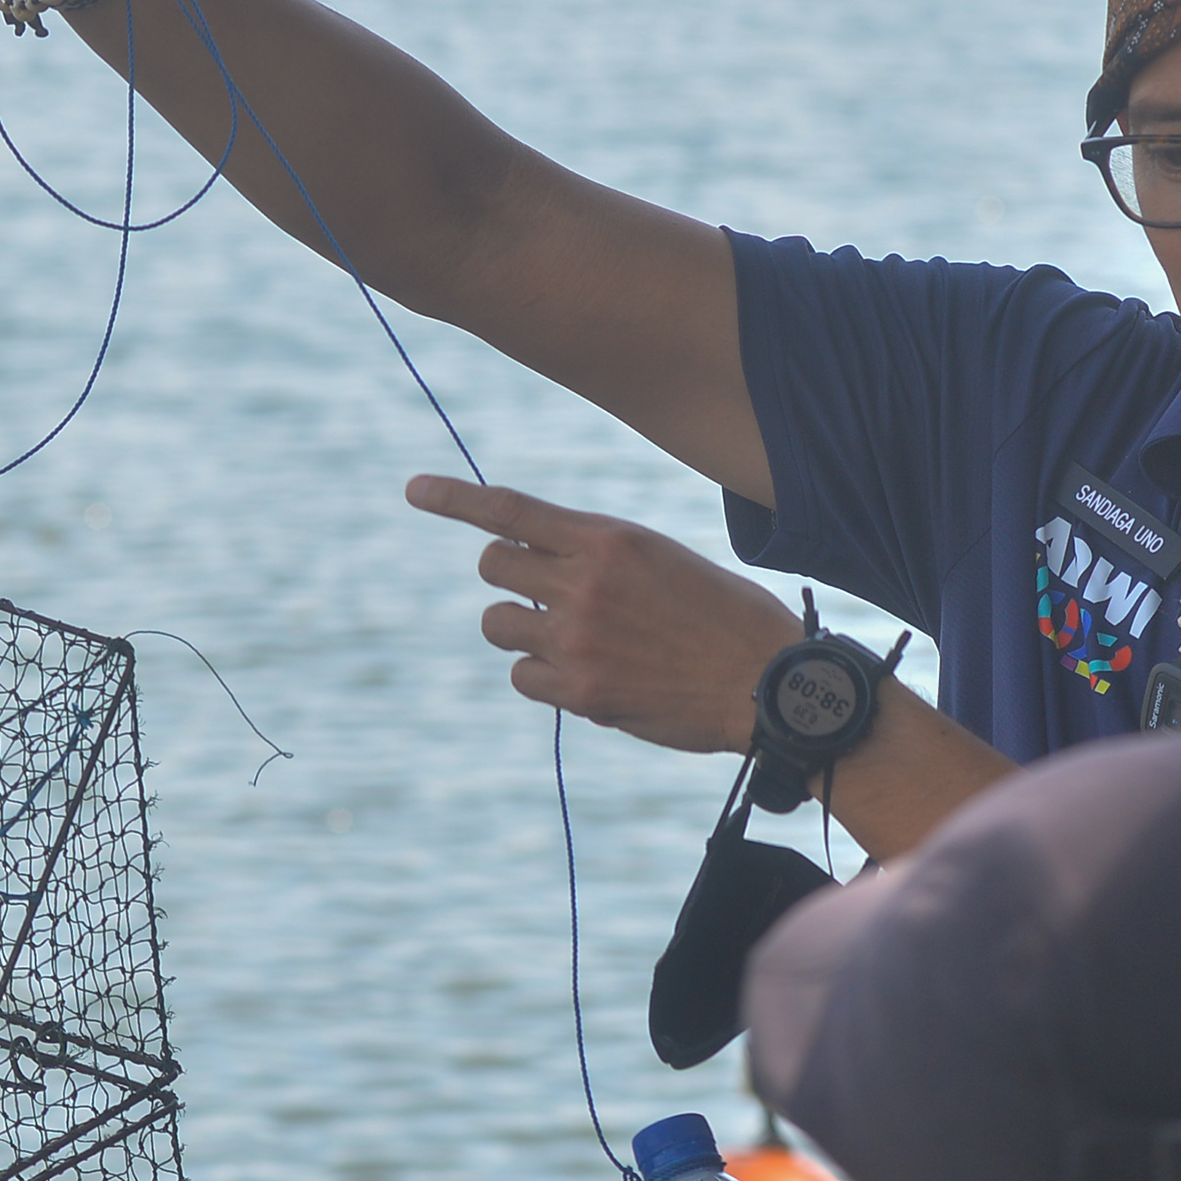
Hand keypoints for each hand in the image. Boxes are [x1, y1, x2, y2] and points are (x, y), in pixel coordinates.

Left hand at [405, 477, 803, 754]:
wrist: (766, 684)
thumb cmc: (725, 616)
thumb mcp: (665, 559)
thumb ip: (599, 555)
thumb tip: (537, 559)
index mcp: (609, 539)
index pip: (511, 510)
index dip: (455, 498)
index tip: (414, 490)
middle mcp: (584, 583)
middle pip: (492, 566)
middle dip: (509, 576)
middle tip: (542, 593)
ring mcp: (576, 638)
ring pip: (497, 623)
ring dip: (522, 628)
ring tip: (572, 639)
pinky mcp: (579, 690)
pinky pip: (521, 676)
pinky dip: (541, 677)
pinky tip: (585, 676)